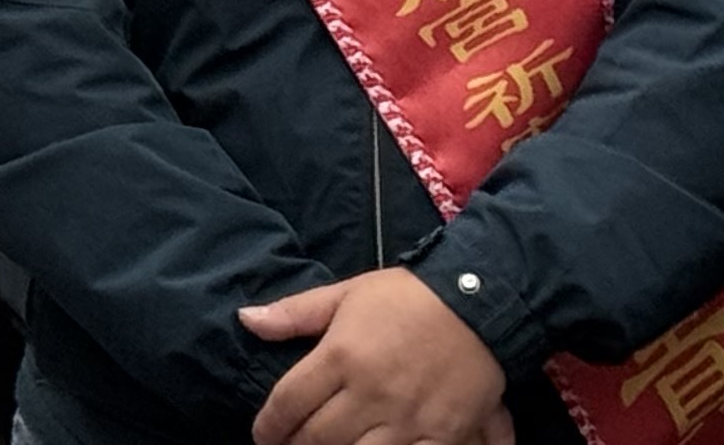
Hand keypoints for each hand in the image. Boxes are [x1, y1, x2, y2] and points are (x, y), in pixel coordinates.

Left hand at [244, 270, 512, 444]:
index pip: (289, 403)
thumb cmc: (406, 297)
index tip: (262, 434)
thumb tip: (246, 320)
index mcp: (341, 355)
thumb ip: (295, 313)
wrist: (478, 303)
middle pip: (317, 438)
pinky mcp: (441, 437)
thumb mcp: (346, 294)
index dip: (268, 426)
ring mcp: (406, 420)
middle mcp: (369, 393)